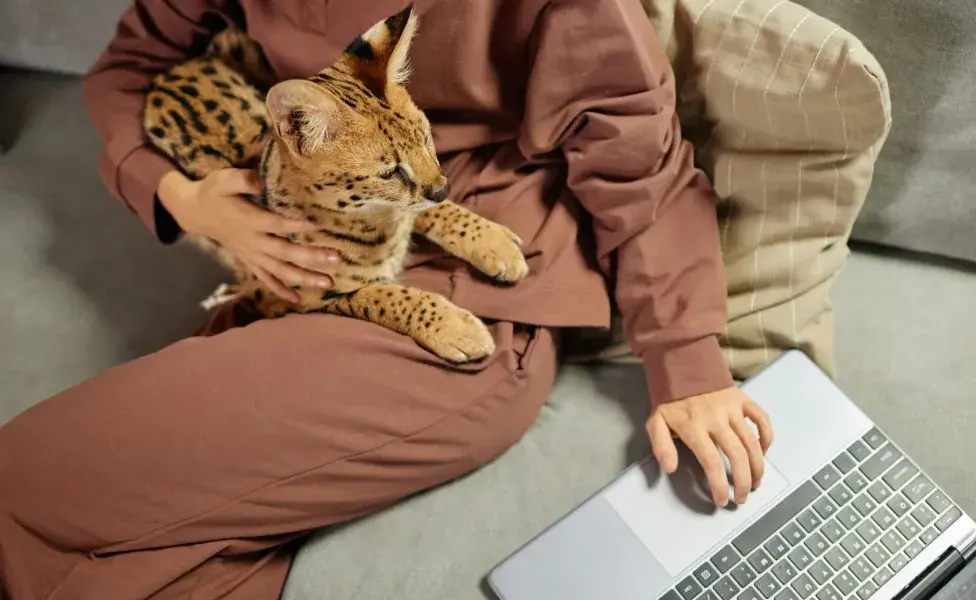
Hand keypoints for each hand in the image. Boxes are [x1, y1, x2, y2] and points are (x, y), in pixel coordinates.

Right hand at [158, 169, 340, 301]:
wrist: (196, 213)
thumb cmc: (214, 193)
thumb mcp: (222, 180)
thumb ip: (241, 179)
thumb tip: (258, 181)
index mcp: (250, 221)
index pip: (277, 224)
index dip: (297, 225)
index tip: (320, 226)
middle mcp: (254, 242)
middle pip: (286, 252)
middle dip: (312, 257)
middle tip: (338, 259)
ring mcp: (253, 255)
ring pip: (280, 271)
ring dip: (305, 278)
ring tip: (329, 284)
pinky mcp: (250, 262)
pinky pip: (266, 279)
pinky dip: (280, 290)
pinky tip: (298, 299)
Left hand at [646, 387, 772, 507]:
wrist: (681, 366)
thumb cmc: (669, 399)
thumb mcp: (655, 422)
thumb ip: (661, 446)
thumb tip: (670, 469)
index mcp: (694, 427)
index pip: (711, 462)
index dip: (719, 484)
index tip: (721, 500)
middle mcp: (716, 419)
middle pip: (737, 456)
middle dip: (743, 482)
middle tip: (742, 498)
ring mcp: (732, 409)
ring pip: (752, 442)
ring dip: (758, 467)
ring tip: (756, 484)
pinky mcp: (743, 400)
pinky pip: (762, 419)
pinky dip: (767, 437)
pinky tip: (763, 452)